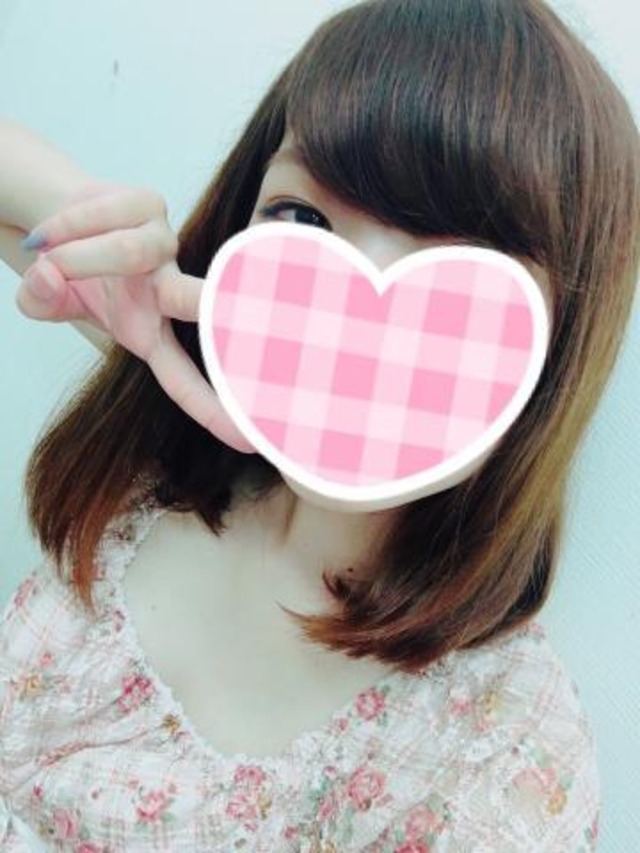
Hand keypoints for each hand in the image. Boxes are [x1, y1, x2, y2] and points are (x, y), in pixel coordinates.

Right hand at [15, 180, 254, 452]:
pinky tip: (51, 233)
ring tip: (50, 259)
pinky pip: (107, 214)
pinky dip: (67, 225)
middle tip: (256, 326)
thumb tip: (47, 277)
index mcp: (149, 332)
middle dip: (220, 313)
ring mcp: (163, 244)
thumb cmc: (72, 275)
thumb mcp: (51, 302)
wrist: (59, 220)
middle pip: (196, 303)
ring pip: (128, 252)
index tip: (250, 438)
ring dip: (79, 257)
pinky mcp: (150, 203)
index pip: (183, 379)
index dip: (213, 409)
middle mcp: (166, 290)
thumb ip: (43, 300)